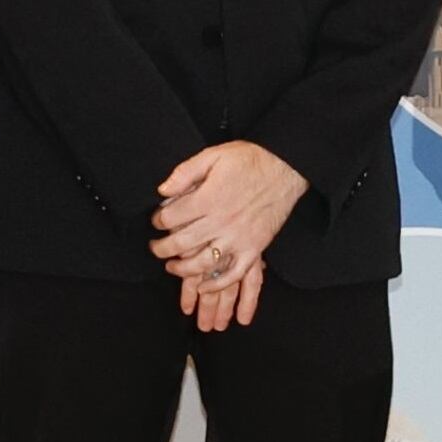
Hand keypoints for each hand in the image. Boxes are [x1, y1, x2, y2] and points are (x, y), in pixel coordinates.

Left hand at [152, 139, 306, 327]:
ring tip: (172, 266)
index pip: (170, 218)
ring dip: (181, 269)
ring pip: (202, 263)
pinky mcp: (254, 248)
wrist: (286, 167)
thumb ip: (185, 172)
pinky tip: (203, 286)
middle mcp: (221, 222)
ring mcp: (238, 238)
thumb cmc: (250, 160)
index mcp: (208, 199)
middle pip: (180, 244)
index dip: (158, 220)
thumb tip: (163, 190)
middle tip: (156, 247)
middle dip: (161, 248)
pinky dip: (216, 285)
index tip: (157, 220)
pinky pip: (233, 274)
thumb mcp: (214, 155)